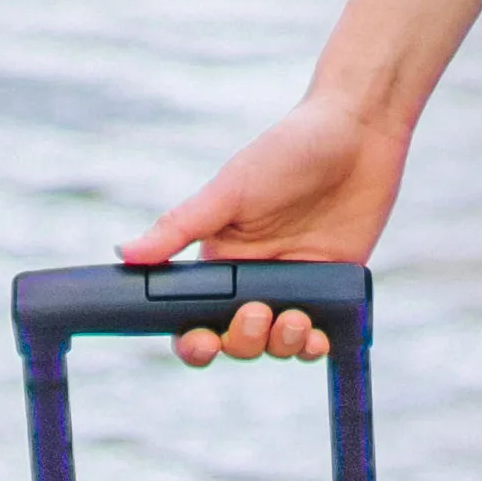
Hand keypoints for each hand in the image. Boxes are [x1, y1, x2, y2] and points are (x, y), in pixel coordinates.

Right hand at [124, 101, 401, 362]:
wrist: (357, 134)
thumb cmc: (287, 152)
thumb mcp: (229, 190)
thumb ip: (180, 226)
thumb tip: (124, 253)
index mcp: (221, 259)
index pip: (195, 316)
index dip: (195, 341)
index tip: (202, 343)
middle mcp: (255, 279)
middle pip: (237, 340)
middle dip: (243, 341)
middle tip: (257, 313)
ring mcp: (296, 286)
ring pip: (278, 344)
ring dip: (282, 345)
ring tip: (295, 318)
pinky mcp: (334, 287)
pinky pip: (320, 336)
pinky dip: (316, 346)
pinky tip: (318, 336)